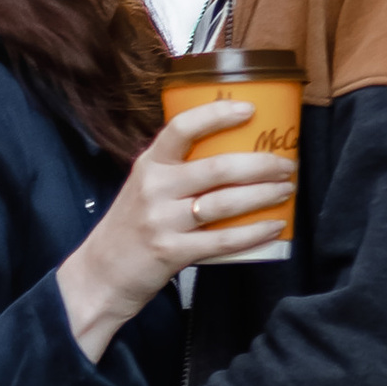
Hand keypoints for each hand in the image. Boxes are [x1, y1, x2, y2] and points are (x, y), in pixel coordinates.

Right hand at [56, 101, 294, 361]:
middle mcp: (155, 188)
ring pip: (225, 202)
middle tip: (286, 164)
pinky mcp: (173, 253)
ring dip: (264, 195)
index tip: (249, 110)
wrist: (100, 275)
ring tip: (286, 190)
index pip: (182, 128)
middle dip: (261, 163)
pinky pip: (223, 240)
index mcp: (149, 165)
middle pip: (217, 167)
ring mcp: (163, 221)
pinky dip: (254, 233)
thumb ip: (176, 172)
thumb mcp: (144, 189)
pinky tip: (275, 227)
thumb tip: (230, 157)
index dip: (217, 114)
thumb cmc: (130, 229)